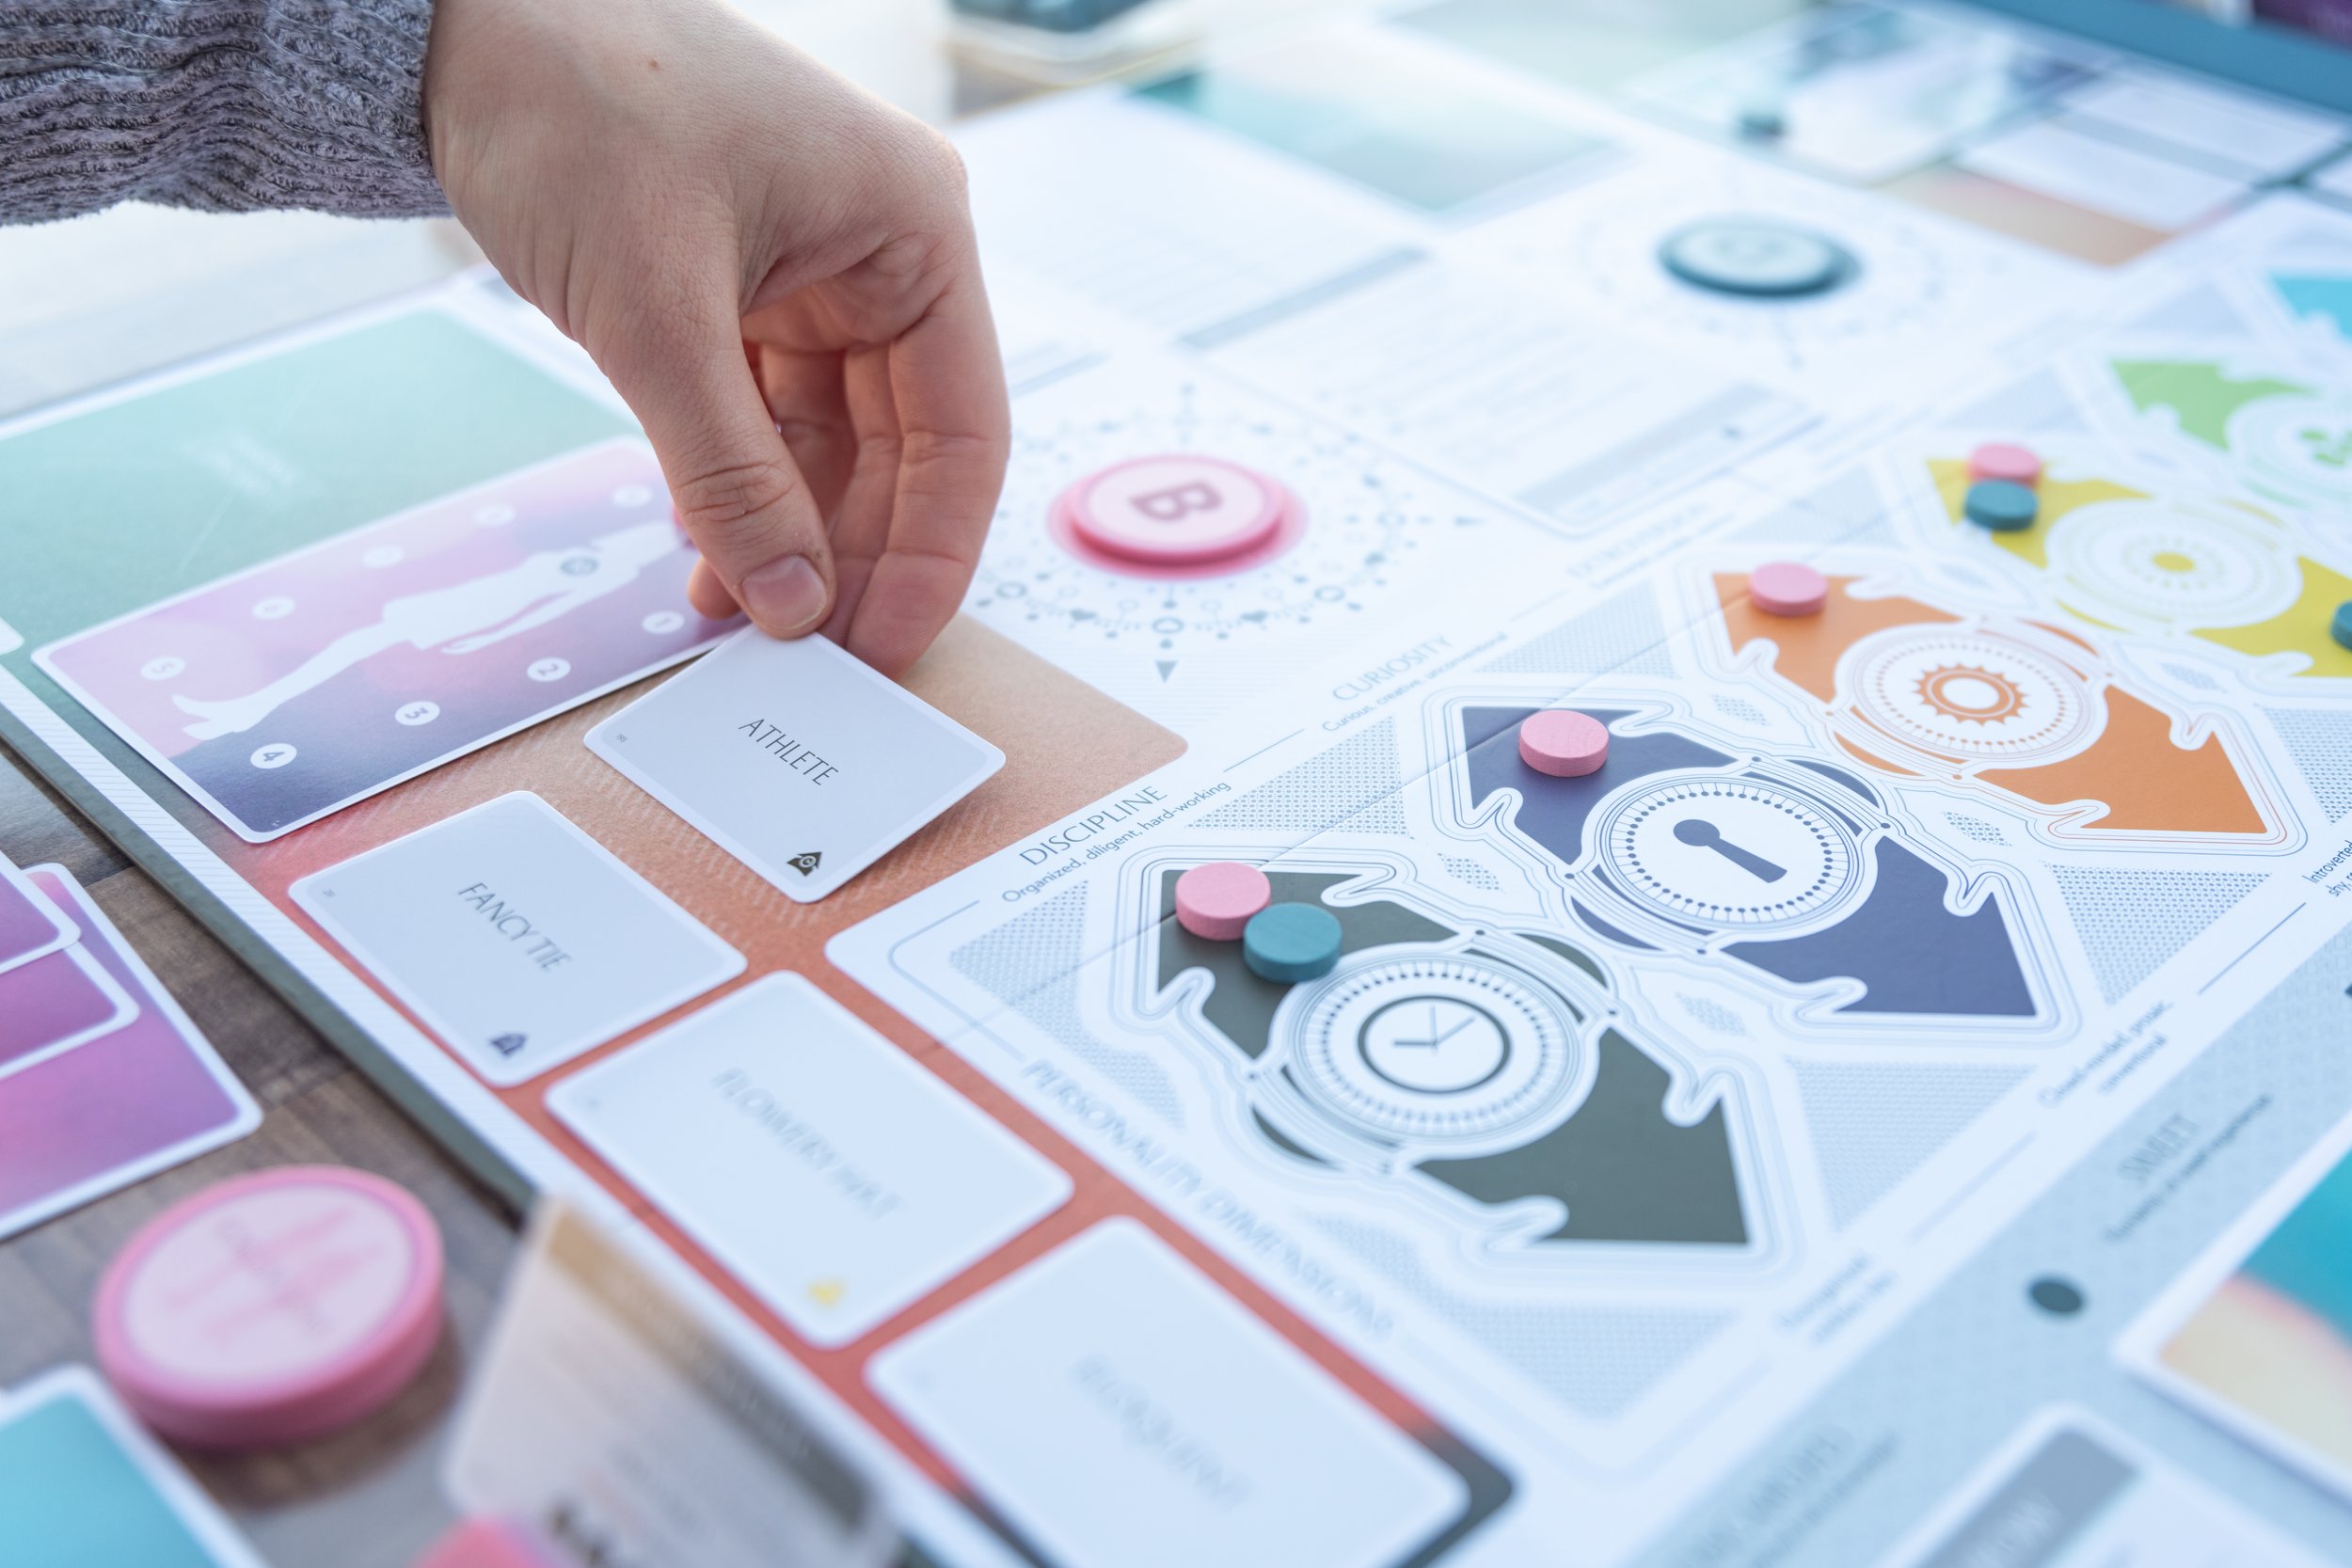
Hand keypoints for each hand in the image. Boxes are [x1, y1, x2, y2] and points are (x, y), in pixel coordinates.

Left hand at [423, 0, 1008, 673]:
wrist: (449, 25)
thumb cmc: (574, 105)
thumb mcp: (657, 315)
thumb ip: (729, 474)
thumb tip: (792, 602)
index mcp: (914, 231)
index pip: (960, 429)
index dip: (931, 552)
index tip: (887, 647)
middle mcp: (881, 254)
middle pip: (901, 447)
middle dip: (850, 553)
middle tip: (809, 655)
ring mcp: (812, 274)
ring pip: (829, 443)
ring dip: (787, 532)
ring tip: (741, 618)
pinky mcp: (742, 291)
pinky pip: (762, 417)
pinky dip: (735, 488)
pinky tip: (705, 556)